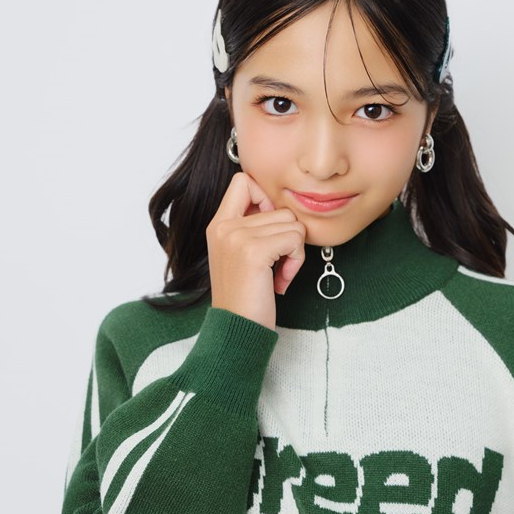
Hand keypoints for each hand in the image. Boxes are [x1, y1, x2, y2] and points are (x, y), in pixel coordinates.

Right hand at [205, 171, 305, 330]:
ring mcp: (236, 237)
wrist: (236, 331)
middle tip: (276, 266)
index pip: (244, 181)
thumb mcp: (239, 256)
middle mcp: (223, 226)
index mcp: (217, 224)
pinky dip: (296, 261)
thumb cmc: (244, 298)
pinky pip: (295, 239)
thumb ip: (251, 227)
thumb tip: (280, 207)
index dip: (266, 200)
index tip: (269, 231)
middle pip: (280, 208)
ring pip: (292, 223)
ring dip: (294, 252)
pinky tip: (280, 281)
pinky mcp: (254, 251)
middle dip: (287, 237)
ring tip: (277, 274)